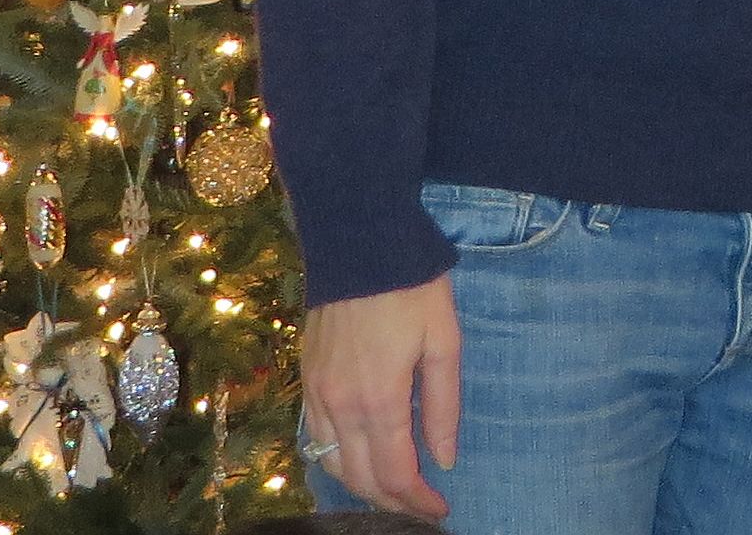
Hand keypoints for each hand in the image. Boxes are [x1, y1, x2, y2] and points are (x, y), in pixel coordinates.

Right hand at [299, 274, 460, 518]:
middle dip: (393, 502)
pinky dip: (337, 459)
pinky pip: (315, 438)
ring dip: (363, 485)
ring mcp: (317, 394)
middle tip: (421, 505)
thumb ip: (442, 406)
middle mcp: (340, 407)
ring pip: (333, 464)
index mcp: (379, 400)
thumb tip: (444, 459)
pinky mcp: (307, 379)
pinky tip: (358, 457)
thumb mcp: (444, 342)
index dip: (418, 501)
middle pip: (362, 479)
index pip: (395, 474)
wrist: (360, 244)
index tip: (440, 509)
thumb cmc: (412, 288)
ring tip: (394, 488)